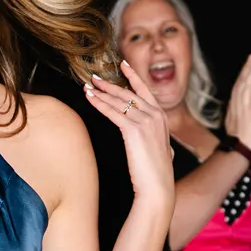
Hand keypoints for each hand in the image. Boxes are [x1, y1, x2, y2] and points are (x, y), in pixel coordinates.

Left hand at [84, 62, 174, 210]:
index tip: (123, 64)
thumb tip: (149, 137)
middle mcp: (156, 115)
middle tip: (94, 77)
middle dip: (110, 84)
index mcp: (162, 118)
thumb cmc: (155, 173)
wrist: (157, 187)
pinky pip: (113, 112)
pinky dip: (99, 103)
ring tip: (87, 86)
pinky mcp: (134, 130)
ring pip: (119, 101)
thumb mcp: (160, 149)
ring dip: (101, 92)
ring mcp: (146, 121)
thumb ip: (155, 137)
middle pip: (128, 93)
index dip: (133, 76)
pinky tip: (90, 98)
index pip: (145, 91)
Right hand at [223, 54, 250, 153]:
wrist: (239, 148)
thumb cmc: (240, 140)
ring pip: (244, 85)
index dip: (243, 76)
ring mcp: (243, 107)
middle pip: (240, 83)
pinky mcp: (250, 110)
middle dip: (246, 69)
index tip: (247, 67)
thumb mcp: (235, 124)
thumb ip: (236, 114)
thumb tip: (236, 109)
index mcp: (234, 107)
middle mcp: (237, 104)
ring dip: (248, 72)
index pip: (238, 88)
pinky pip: (250, 94)